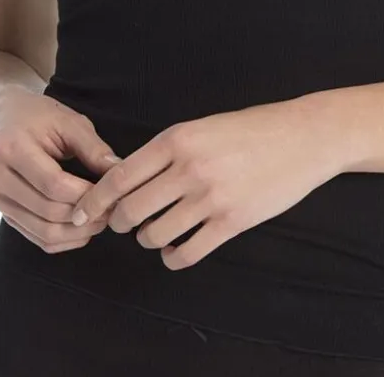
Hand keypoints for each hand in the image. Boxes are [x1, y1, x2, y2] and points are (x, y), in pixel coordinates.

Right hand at [0, 87, 122, 253]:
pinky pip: (35, 237)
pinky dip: (63, 239)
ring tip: (100, 220)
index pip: (54, 184)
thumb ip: (93, 148)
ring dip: (76, 232)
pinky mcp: (1, 212)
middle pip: (48, 210)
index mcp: (10, 146)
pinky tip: (81, 229)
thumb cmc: (37, 116)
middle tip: (112, 210)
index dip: (86, 194)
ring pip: (42, 231)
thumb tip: (118, 173)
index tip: (112, 194)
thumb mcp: (68, 121)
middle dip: (85, 215)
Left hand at [69, 97, 341, 270]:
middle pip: (131, 210)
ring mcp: (211, 198)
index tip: (80, 213)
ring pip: (155, 234)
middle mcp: (189, 168)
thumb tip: (128, 178)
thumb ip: (167, 150)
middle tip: (122, 223)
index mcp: (177, 138)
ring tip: (155, 232)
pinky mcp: (232, 222)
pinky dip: (173, 257)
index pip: (120, 176)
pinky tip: (176, 250)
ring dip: (148, 239)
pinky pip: (187, 253)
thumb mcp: (202, 126)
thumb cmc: (252, 129)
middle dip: (119, 222)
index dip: (94, 200)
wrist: (303, 137)